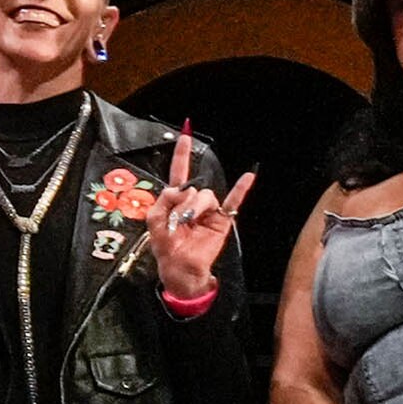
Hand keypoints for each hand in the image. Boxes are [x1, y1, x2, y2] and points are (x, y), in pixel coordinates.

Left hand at [152, 164, 259, 306]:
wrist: (179, 266)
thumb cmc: (166, 245)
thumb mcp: (154, 219)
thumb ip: (164, 198)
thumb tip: (182, 189)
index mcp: (176, 199)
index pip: (179, 172)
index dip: (182, 155)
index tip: (185, 137)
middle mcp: (193, 202)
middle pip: (192, 187)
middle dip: (183, 202)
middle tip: (177, 218)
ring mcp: (208, 210)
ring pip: (205, 196)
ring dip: (195, 207)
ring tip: (189, 221)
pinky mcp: (220, 220)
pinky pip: (233, 201)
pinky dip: (241, 188)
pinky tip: (248, 177)